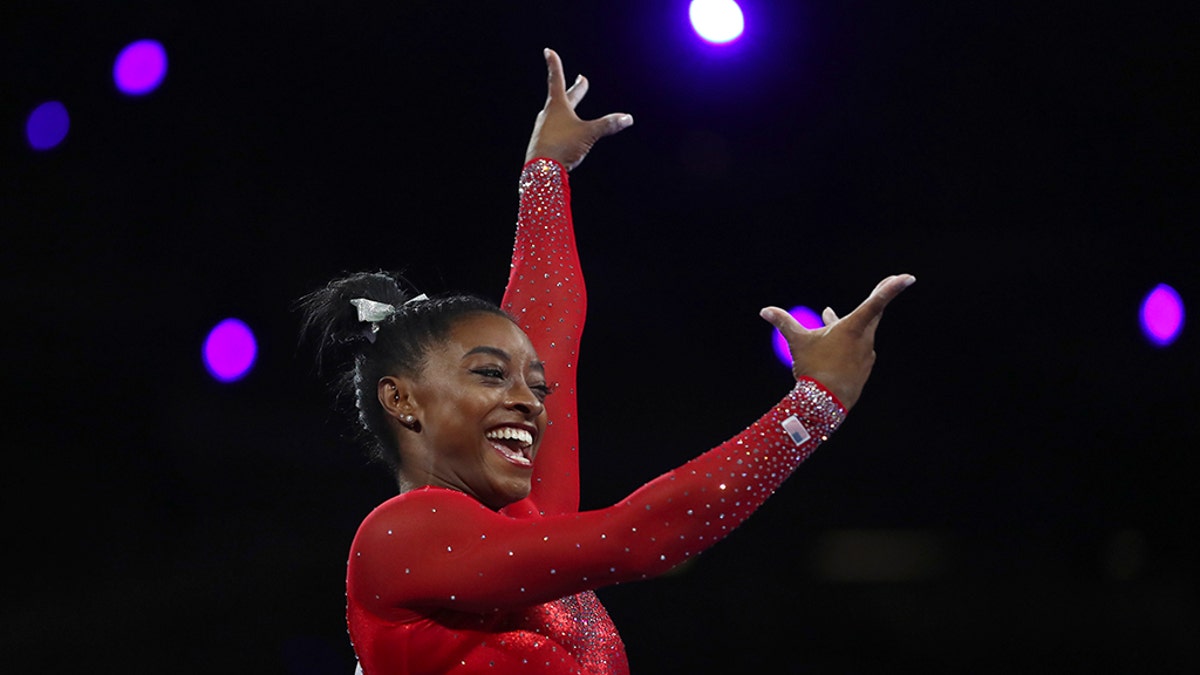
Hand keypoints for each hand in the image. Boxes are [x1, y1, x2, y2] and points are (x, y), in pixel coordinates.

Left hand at [524, 48, 633, 170]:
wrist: (541, 171)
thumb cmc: (562, 147)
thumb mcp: (589, 134)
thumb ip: (607, 125)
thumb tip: (628, 118)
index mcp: (557, 106)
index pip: (556, 79)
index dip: (554, 64)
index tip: (548, 51)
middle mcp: (548, 115)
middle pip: (563, 97)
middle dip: (576, 90)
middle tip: (582, 80)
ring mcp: (543, 129)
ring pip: (558, 115)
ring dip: (568, 109)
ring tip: (573, 110)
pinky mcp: (542, 144)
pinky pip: (555, 131)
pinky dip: (563, 128)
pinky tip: (565, 137)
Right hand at [760, 274, 915, 409]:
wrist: (826, 404)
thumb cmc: (813, 368)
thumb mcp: (797, 342)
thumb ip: (784, 322)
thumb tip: (765, 310)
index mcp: (852, 328)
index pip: (875, 302)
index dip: (891, 288)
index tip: (907, 277)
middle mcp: (864, 339)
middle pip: (873, 313)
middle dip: (876, 297)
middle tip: (888, 282)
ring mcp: (866, 354)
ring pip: (859, 332)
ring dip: (846, 324)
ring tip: (828, 316)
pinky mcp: (863, 368)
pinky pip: (856, 349)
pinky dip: (846, 342)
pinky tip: (833, 346)